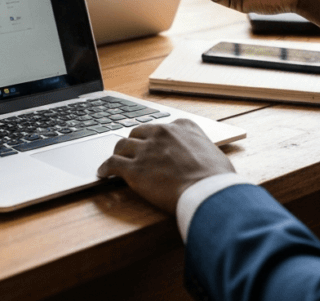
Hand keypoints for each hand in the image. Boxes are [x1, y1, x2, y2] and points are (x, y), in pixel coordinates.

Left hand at [97, 119, 234, 213]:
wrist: (208, 192)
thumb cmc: (217, 179)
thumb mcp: (214, 153)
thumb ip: (201, 150)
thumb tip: (204, 160)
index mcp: (182, 126)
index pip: (161, 127)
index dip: (153, 138)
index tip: (151, 144)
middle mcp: (162, 133)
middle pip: (138, 132)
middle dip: (133, 142)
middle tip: (130, 152)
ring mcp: (146, 150)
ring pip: (122, 146)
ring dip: (117, 153)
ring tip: (114, 161)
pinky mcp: (134, 169)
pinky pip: (112, 164)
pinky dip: (105, 168)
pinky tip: (102, 173)